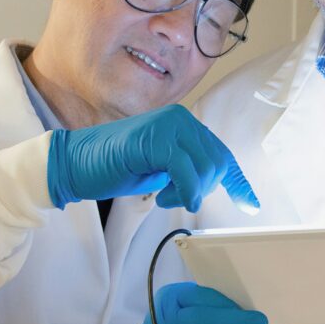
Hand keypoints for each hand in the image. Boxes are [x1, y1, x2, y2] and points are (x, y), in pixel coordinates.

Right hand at [46, 104, 257, 210]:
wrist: (75, 163)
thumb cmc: (116, 168)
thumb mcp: (162, 170)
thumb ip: (188, 169)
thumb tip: (212, 182)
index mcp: (184, 124)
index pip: (221, 153)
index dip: (237, 181)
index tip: (250, 204)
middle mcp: (181, 119)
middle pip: (218, 162)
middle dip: (204, 189)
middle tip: (177, 198)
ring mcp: (168, 126)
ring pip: (205, 167)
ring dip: (190, 192)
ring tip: (165, 196)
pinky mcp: (154, 139)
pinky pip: (186, 171)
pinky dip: (185, 191)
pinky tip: (168, 199)